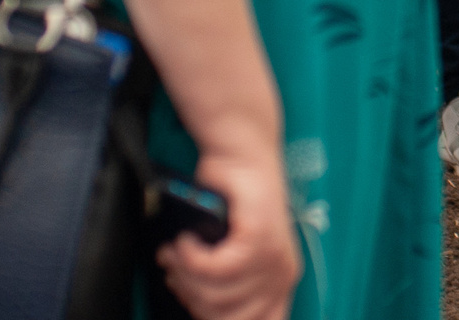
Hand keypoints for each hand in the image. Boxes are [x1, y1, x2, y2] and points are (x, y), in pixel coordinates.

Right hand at [156, 140, 301, 319]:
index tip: (192, 305)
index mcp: (277, 286)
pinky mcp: (260, 239)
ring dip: (184, 274)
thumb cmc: (229, 204)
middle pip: (224, 318)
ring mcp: (273, 258)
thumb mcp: (227, 254)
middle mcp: (282, 276)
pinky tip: (186, 238)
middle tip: (176, 272)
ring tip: (176, 251)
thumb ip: (221, 286)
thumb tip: (197, 311)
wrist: (243, 155)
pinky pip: (216, 269)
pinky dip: (191, 256)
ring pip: (216, 295)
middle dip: (190, 297)